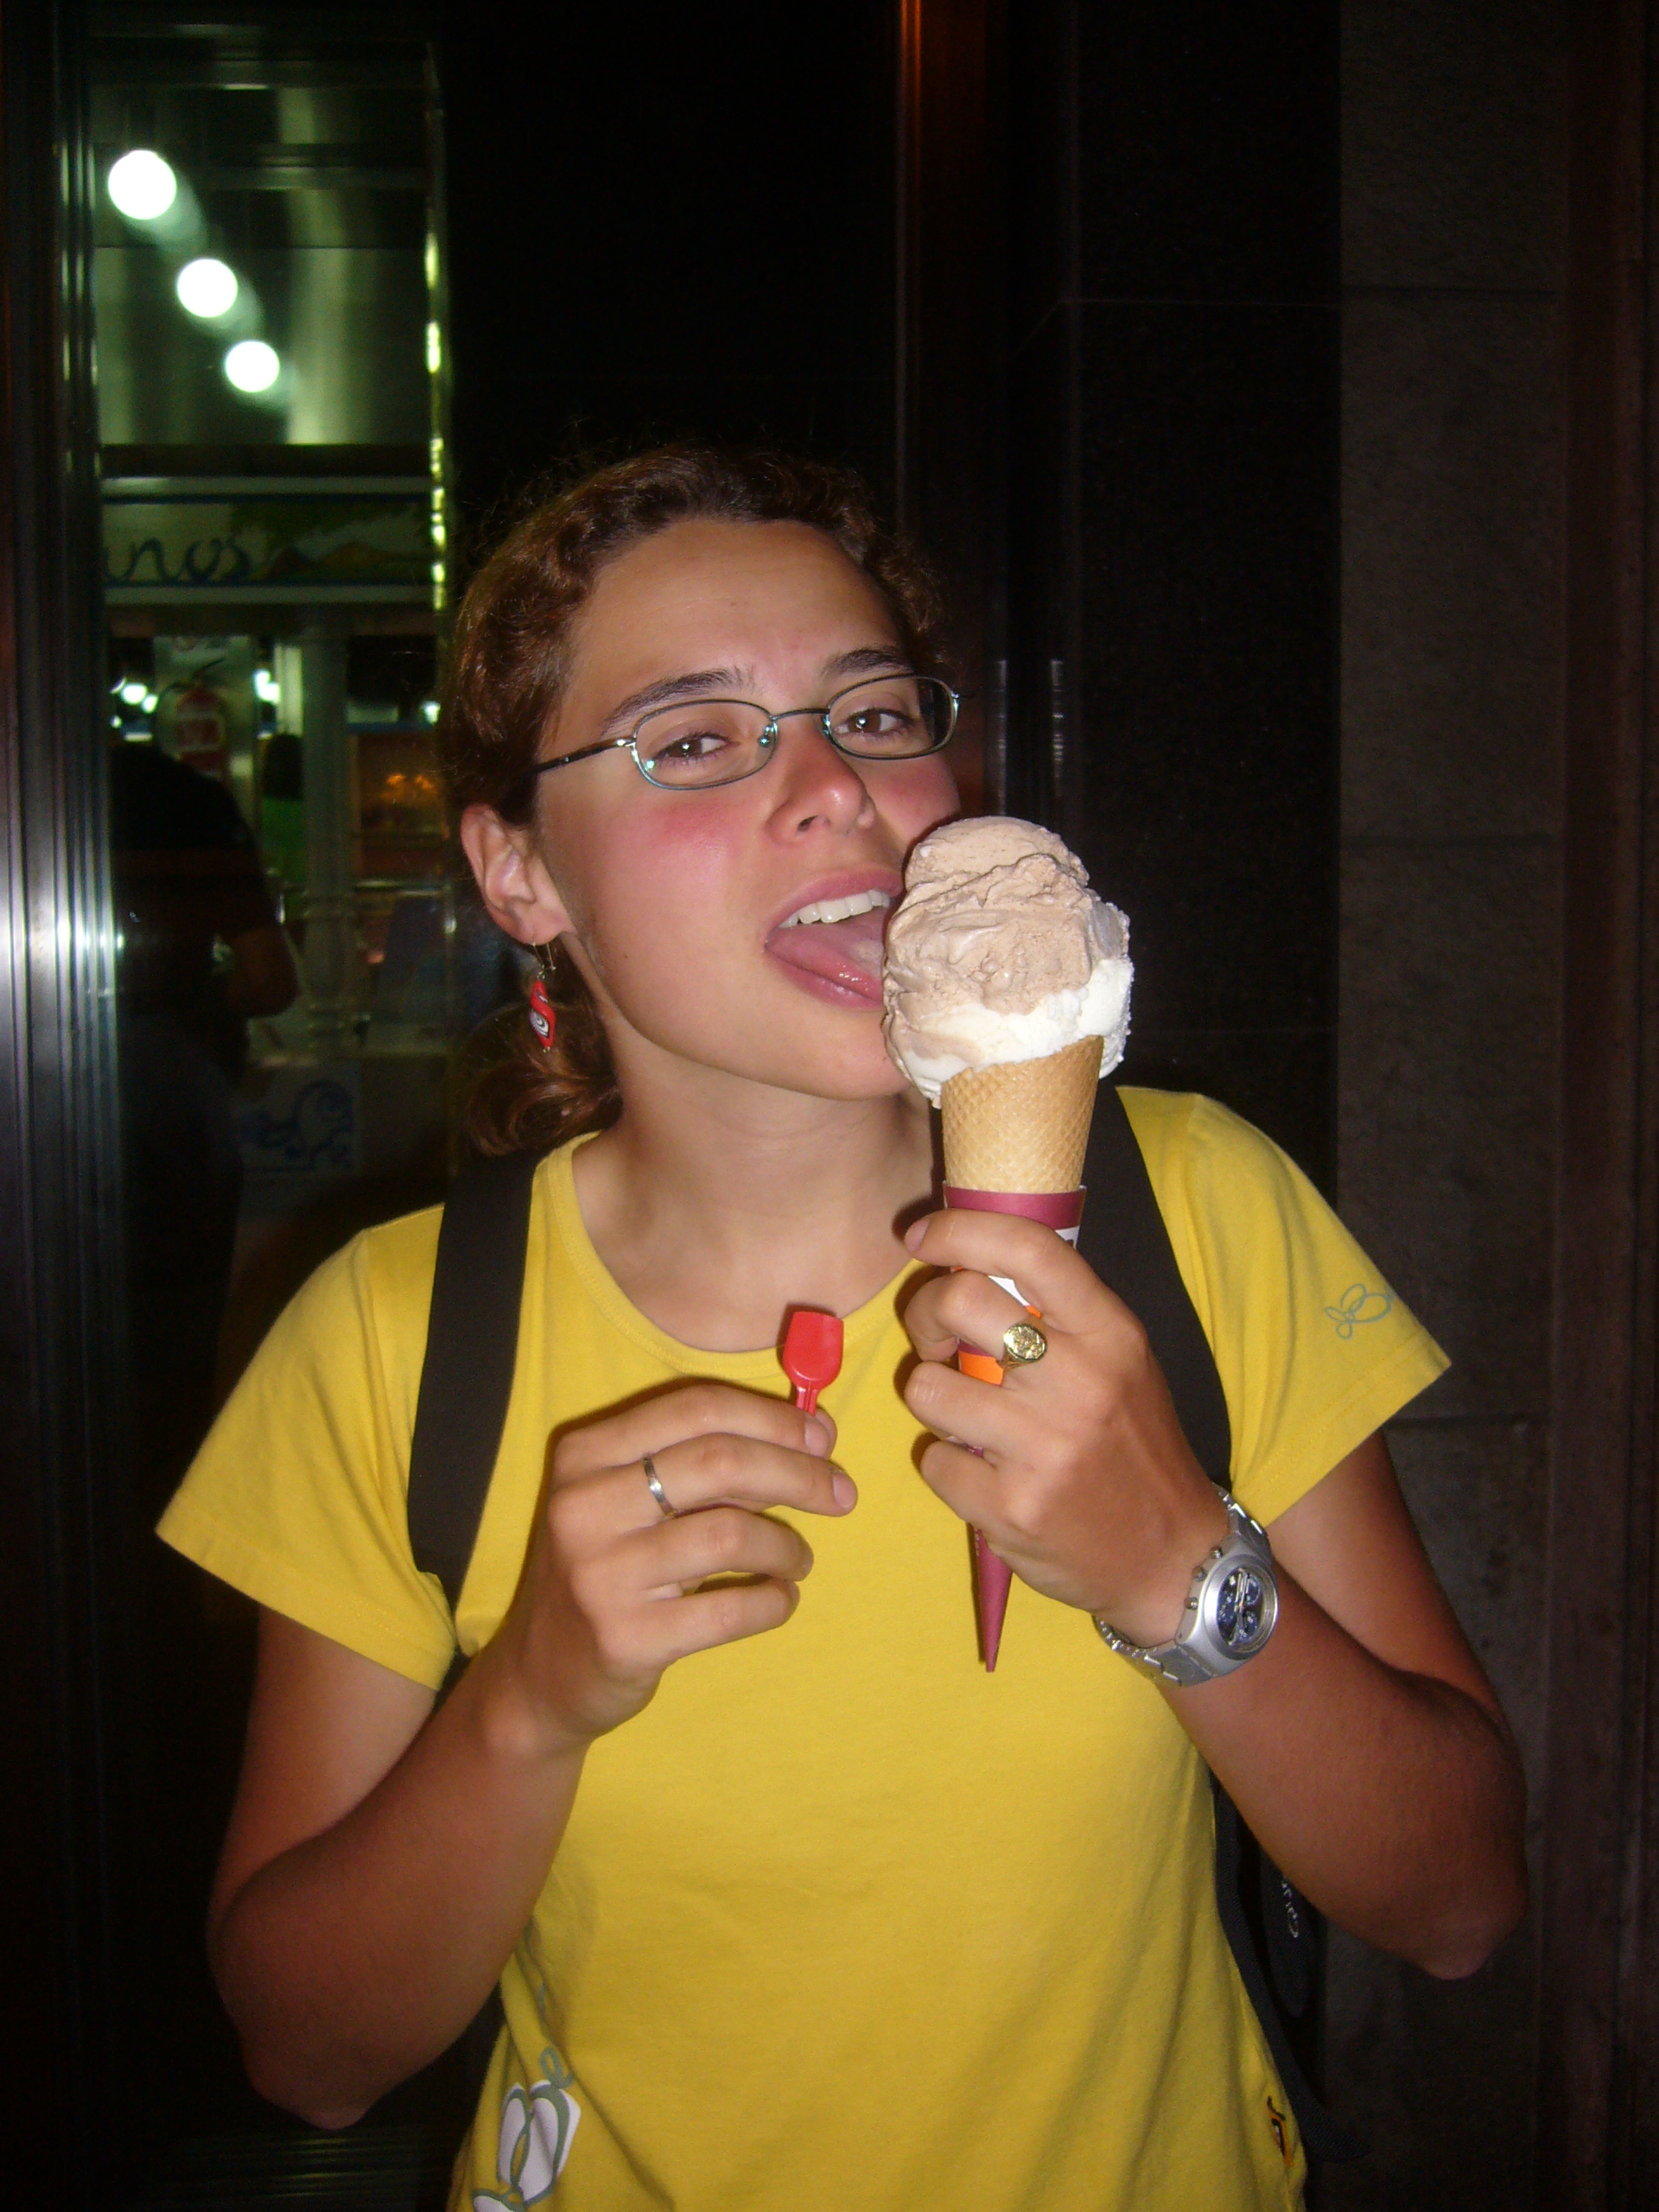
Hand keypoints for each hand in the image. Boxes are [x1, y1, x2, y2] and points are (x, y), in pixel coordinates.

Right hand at [480, 1384, 854, 1759]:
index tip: (824, 1438)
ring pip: (731, 1534)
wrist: (543, 1676)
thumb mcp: (631, 1503)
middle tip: (841, 1494)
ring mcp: (599, 1573)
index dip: (772, 1418)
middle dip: (798, 1473)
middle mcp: (583, 1505)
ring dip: (787, 1545)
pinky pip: (730, 1608)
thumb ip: (702, 1463)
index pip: (697, 1408)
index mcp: (584, 1453)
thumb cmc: (609, 1570)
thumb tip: (811, 1434)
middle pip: (720, 1461)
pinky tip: (780, 1600)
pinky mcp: (625, 1638)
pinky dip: (774, 1601)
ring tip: (799, 1560)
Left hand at [901, 1209, 1226, 1644]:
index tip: (921, 1236)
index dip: (958, 1229)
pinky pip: (932, 1460)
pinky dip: (946, 1465)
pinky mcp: (1010, 1507)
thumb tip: (969, 1261)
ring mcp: (1043, 1448)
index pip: (1028, 1249)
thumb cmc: (1134, 1446)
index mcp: (1110, 1334)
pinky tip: (983, 1474)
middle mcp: (1079, 1382)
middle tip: (938, 1338)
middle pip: (957, 1301)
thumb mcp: (1121, 1363)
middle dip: (925, 1313)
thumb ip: (1059, 1315)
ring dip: (933, 1397)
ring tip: (966, 1414)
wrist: (1171, 1561)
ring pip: (927, 1386)